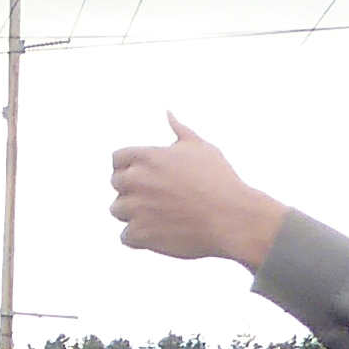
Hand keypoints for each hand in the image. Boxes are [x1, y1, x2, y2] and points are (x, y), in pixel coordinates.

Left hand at [110, 115, 286, 267]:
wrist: (231, 217)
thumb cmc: (219, 180)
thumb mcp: (201, 147)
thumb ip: (179, 129)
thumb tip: (168, 112)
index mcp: (147, 156)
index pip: (117, 159)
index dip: (130, 167)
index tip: (147, 177)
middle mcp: (136, 180)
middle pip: (117, 185)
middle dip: (134, 190)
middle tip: (162, 198)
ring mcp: (135, 208)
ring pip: (119, 211)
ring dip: (135, 214)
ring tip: (163, 215)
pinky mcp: (139, 234)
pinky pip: (126, 237)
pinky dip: (141, 237)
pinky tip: (162, 232)